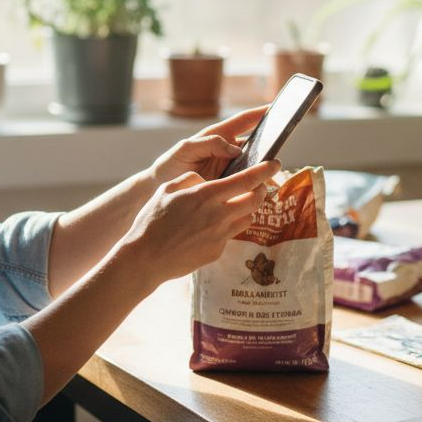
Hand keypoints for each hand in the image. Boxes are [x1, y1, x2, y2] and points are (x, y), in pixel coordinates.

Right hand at [119, 158, 281, 282]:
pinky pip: (231, 236)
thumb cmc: (152, 221)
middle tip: (261, 186)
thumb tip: (204, 181)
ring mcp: (220, 235)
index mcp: (206, 195)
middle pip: (256, 200)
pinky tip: (213, 228)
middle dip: (262, 190)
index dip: (264, 170)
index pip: (246, 180)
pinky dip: (228, 228)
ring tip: (237, 206)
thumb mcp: (167, 190)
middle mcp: (218, 215)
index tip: (275, 163)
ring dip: (247, 209)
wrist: (146, 258)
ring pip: (248, 218)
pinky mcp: (217, 252)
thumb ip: (190, 180)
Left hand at [148, 105, 269, 183]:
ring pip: (254, 165)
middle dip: (271, 144)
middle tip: (283, 145)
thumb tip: (236, 149)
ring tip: (275, 173)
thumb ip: (209, 144)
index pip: (244, 121)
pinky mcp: (229, 185)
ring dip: (265, 168)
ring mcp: (230, 168)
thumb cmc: (170, 164)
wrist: (159, 189)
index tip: (279, 107)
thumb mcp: (186, 149)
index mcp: (218, 136)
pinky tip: (264, 189)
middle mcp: (228, 151)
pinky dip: (257, 185)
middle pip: (256, 145)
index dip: (261, 113)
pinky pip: (247, 183)